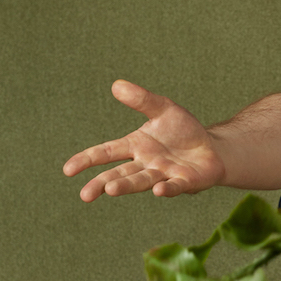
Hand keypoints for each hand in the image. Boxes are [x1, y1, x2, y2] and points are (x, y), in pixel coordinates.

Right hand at [64, 81, 225, 201]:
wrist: (212, 148)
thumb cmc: (183, 131)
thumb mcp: (163, 109)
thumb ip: (142, 100)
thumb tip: (117, 85)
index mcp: (135, 146)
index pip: (107, 152)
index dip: (87, 160)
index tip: (68, 170)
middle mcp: (145, 163)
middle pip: (119, 173)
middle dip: (102, 183)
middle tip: (85, 195)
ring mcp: (164, 174)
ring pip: (142, 180)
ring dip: (126, 185)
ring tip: (111, 189)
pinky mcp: (185, 181)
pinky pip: (174, 186)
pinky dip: (166, 189)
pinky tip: (158, 190)